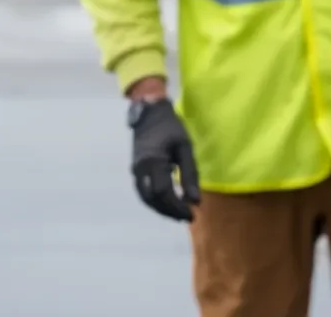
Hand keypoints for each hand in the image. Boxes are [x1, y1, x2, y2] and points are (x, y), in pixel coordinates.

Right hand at [130, 99, 200, 221]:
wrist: (149, 114)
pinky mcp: (135, 171)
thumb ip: (190, 174)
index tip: (193, 213)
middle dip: (170, 211)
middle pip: (153, 199)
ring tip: (179, 213)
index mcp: (153, 162)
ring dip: (162, 209)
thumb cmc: (171, 128)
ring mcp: (135, 171)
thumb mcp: (185, 147)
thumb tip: (195, 201)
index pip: (164, 192)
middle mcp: (140, 170)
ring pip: (146, 199)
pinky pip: (143, 192)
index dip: (177, 206)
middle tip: (187, 216)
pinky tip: (168, 203)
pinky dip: (155, 201)